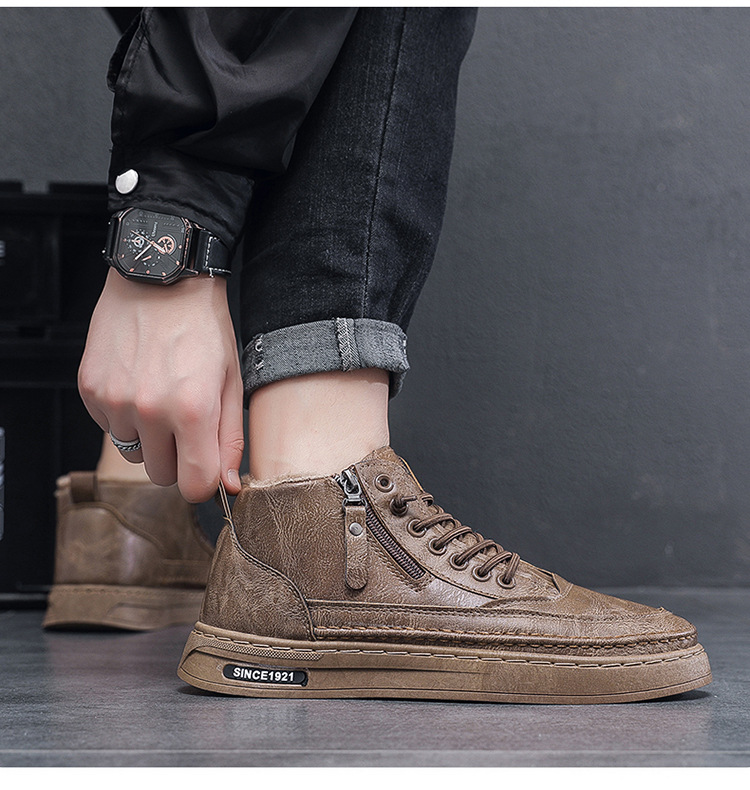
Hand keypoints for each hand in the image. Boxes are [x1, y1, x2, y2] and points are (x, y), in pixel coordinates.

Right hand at [78, 269, 243, 501]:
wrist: (160, 279)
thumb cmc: (204, 327)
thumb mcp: (231, 381)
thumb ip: (230, 439)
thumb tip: (228, 486)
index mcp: (193, 411)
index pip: (193, 486)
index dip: (203, 481)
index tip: (206, 465)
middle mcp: (149, 410)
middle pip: (160, 475)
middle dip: (176, 458)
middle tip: (186, 423)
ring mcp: (114, 400)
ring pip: (132, 452)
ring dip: (148, 436)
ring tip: (161, 395)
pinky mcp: (90, 389)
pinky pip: (108, 426)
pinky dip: (124, 415)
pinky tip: (138, 381)